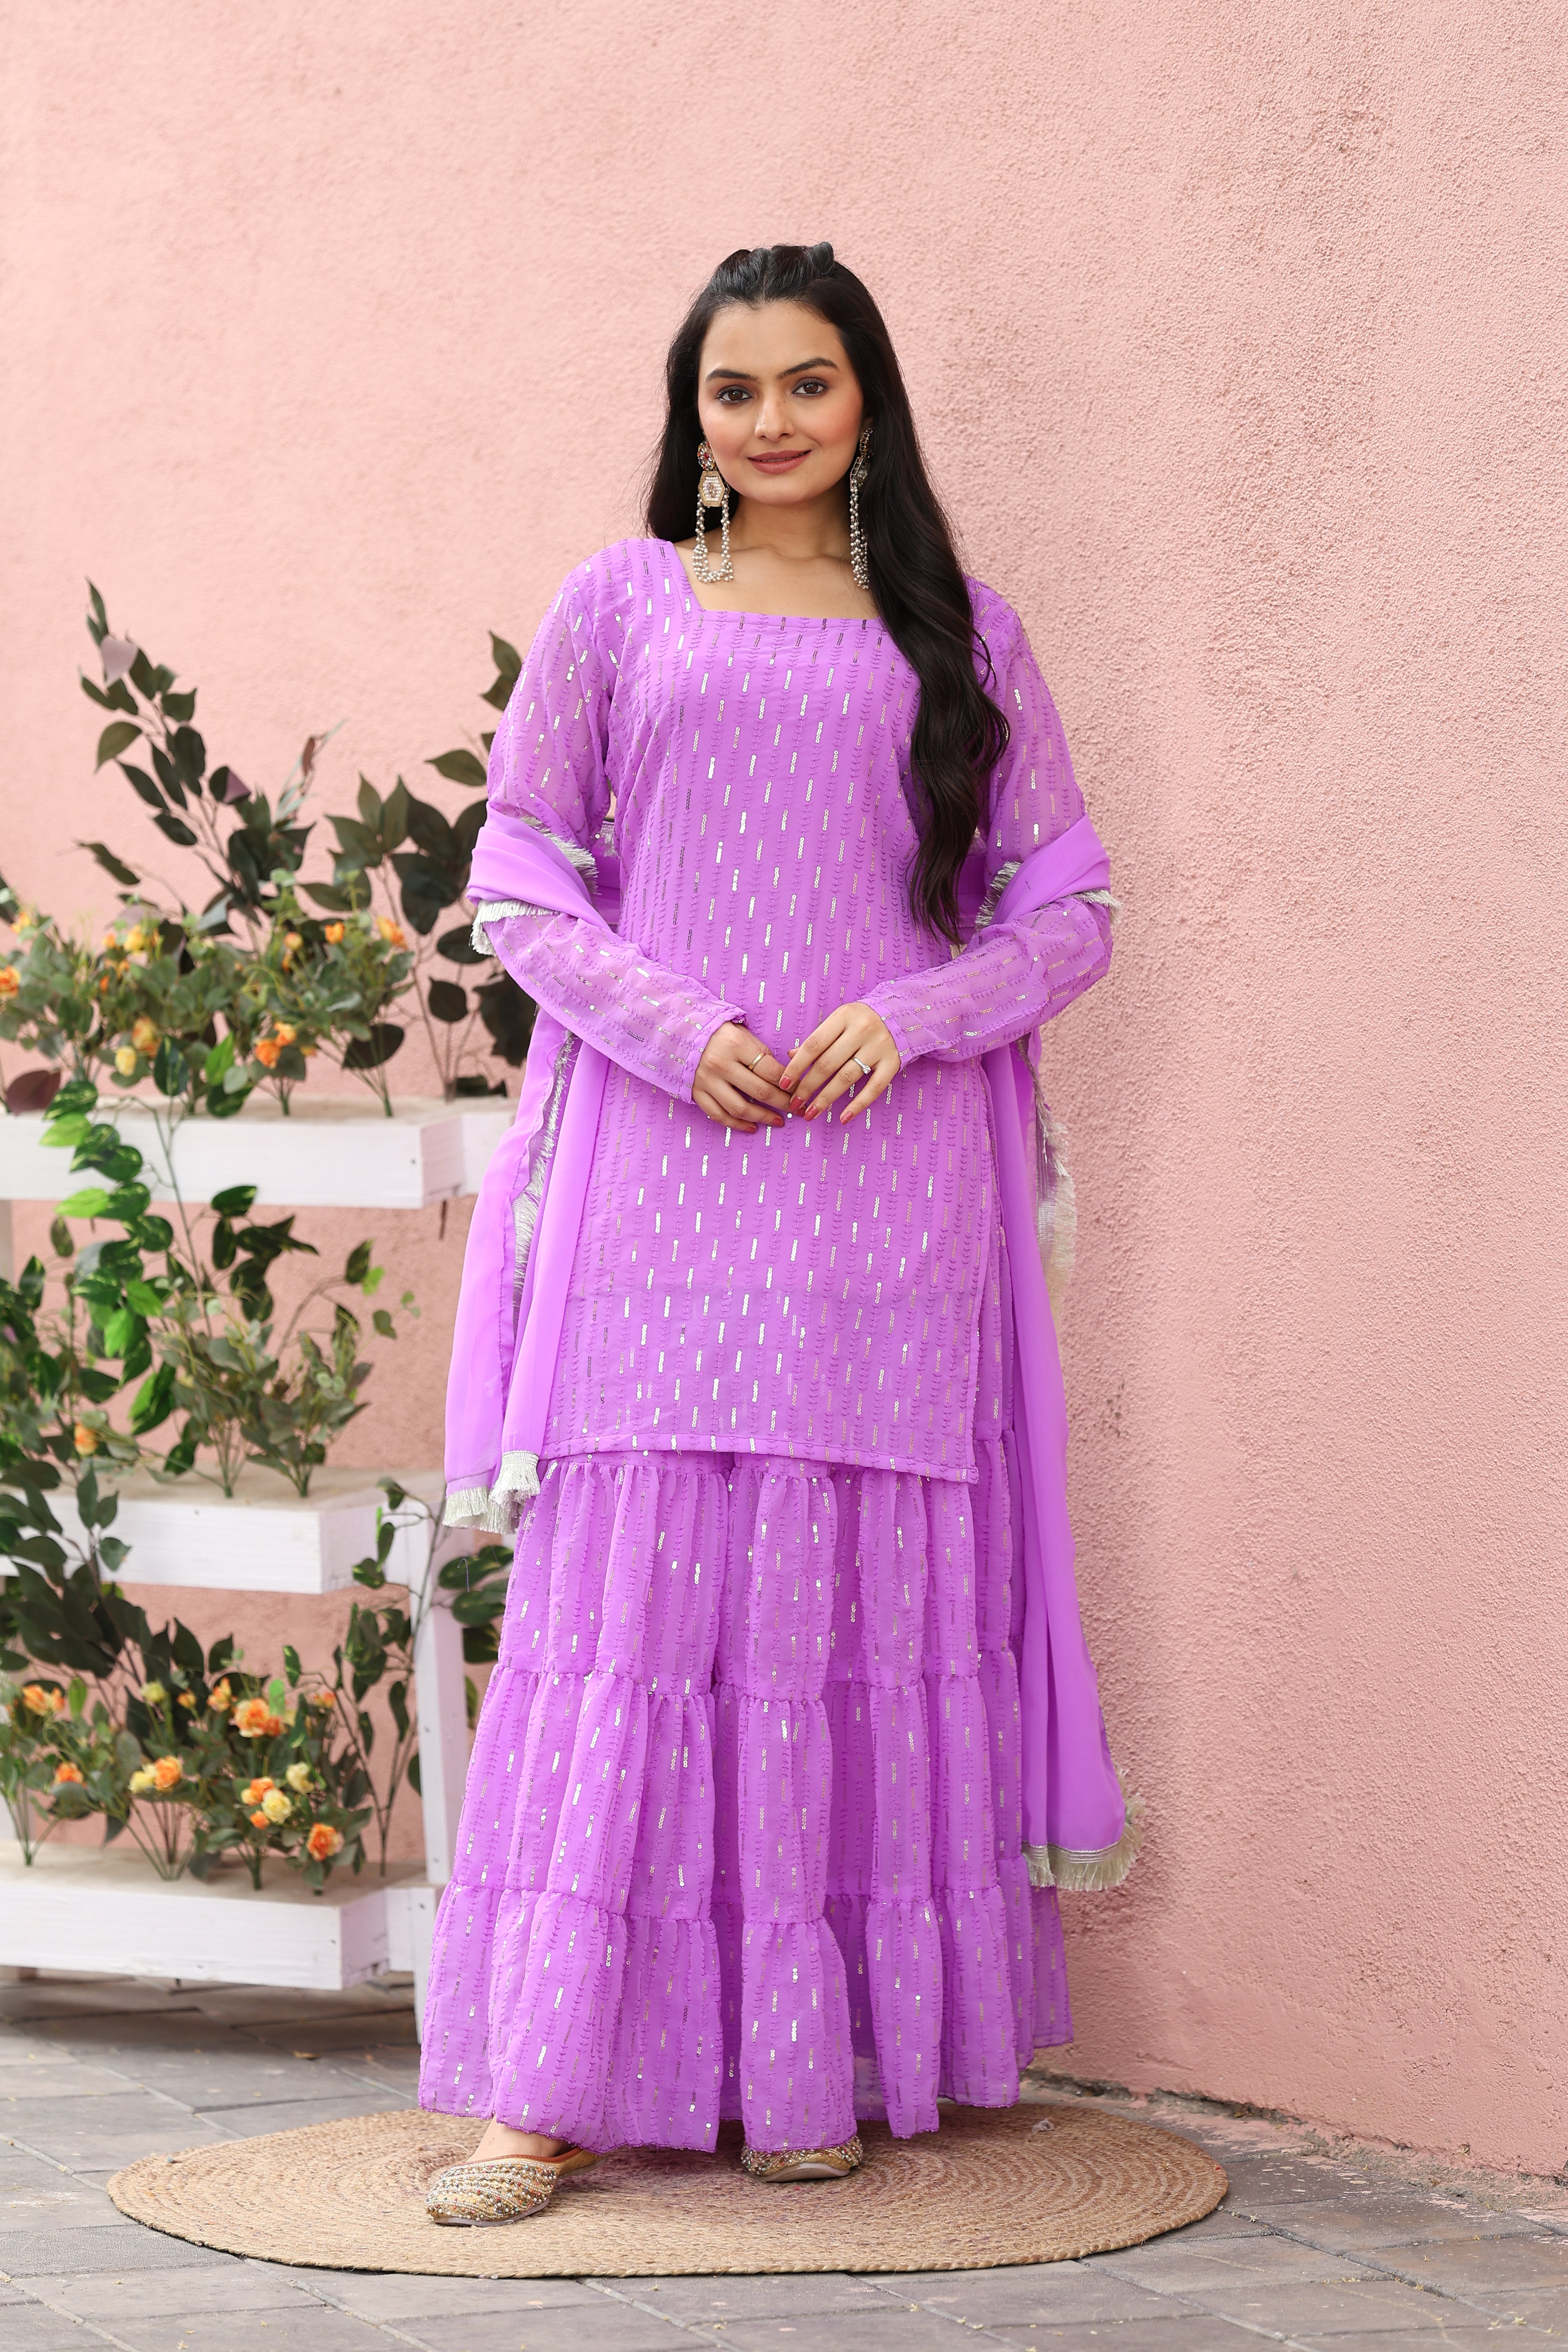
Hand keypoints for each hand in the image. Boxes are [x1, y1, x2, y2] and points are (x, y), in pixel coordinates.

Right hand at [693, 1022, 791, 1132]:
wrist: (684, 1033)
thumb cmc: (721, 1035)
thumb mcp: (745, 1035)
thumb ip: (764, 1055)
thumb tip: (786, 1079)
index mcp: (736, 1045)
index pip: (771, 1071)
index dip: (790, 1084)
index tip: (800, 1091)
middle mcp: (720, 1064)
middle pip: (760, 1091)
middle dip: (783, 1104)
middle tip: (796, 1110)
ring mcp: (707, 1081)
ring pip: (739, 1108)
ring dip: (762, 1118)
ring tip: (778, 1121)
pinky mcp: (696, 1093)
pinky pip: (718, 1115)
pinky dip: (736, 1125)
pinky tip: (751, 1128)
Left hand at [781, 1003, 900, 1124]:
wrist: (902, 1015)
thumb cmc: (862, 1020)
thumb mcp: (839, 1021)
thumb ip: (817, 1039)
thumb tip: (791, 1055)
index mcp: (844, 1016)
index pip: (813, 1045)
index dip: (796, 1067)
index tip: (784, 1084)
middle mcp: (862, 1030)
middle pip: (827, 1064)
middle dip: (807, 1087)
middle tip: (794, 1104)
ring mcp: (879, 1047)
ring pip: (846, 1078)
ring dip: (825, 1099)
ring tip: (810, 1113)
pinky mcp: (893, 1063)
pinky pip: (874, 1089)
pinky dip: (857, 1105)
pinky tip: (842, 1118)